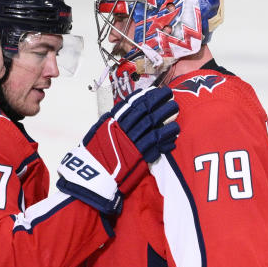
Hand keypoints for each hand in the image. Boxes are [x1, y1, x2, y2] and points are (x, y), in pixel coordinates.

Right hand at [56, 87, 178, 212]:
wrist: (91, 175)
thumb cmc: (94, 155)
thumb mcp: (100, 132)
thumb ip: (113, 123)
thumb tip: (124, 113)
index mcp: (112, 122)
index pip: (132, 105)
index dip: (146, 96)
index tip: (155, 91)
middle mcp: (123, 129)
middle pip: (145, 112)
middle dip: (159, 102)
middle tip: (170, 95)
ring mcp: (132, 143)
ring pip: (153, 125)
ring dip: (166, 116)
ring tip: (175, 109)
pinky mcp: (139, 157)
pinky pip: (156, 144)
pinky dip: (166, 137)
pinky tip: (174, 132)